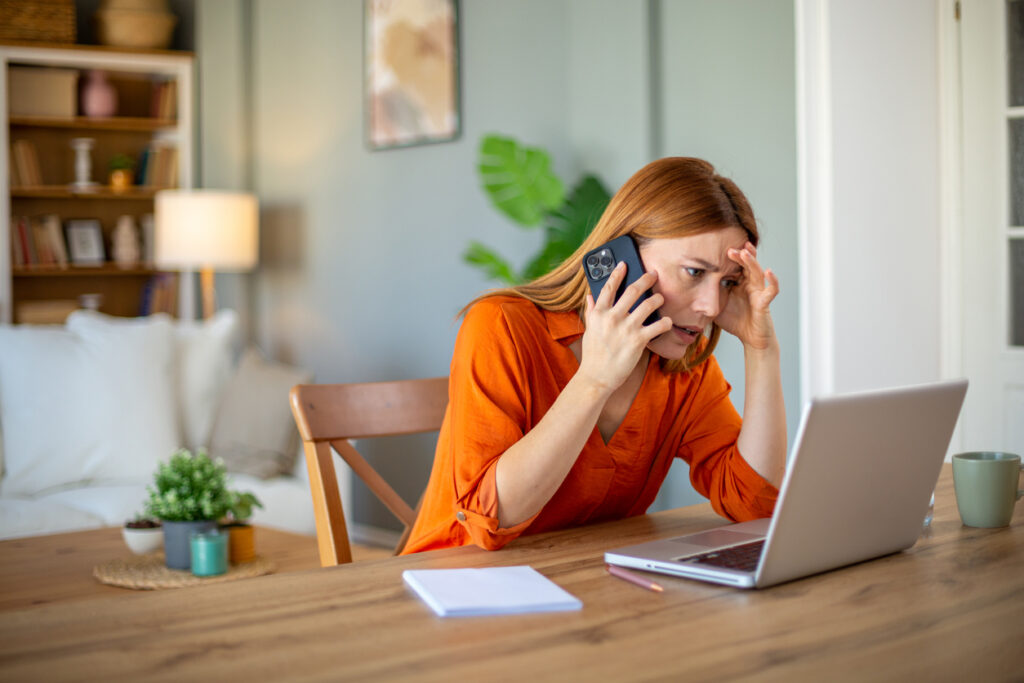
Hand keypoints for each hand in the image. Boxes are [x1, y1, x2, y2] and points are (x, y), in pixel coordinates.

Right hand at [578, 263, 672, 391]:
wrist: (597, 377)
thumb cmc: (593, 355)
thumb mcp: (589, 330)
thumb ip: (592, 311)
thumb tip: (591, 297)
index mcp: (599, 313)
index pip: (609, 287)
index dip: (617, 273)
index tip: (625, 264)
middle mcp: (612, 317)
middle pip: (633, 290)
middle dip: (646, 279)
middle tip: (653, 275)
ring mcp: (626, 328)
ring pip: (648, 304)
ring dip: (658, 299)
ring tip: (660, 299)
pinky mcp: (638, 340)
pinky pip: (658, 325)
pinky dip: (666, 322)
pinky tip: (667, 321)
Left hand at [715, 242, 779, 350]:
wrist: (750, 338)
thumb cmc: (735, 321)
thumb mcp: (715, 305)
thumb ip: (706, 295)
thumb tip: (686, 288)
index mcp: (738, 283)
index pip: (735, 265)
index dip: (730, 257)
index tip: (719, 249)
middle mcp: (750, 284)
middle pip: (747, 264)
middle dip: (740, 255)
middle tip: (730, 248)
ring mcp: (758, 292)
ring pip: (757, 273)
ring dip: (752, 262)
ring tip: (745, 251)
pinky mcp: (764, 303)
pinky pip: (771, 290)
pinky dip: (772, 281)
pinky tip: (769, 272)